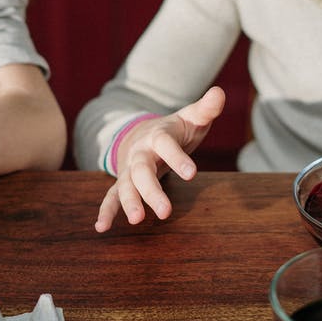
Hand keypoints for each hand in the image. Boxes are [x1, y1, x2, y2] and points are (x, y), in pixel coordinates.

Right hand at [95, 87, 225, 232]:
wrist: (141, 133)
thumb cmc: (174, 130)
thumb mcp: (190, 117)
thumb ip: (206, 109)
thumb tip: (220, 93)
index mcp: (158, 136)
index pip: (166, 145)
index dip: (178, 158)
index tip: (192, 174)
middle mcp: (140, 152)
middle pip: (142, 170)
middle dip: (151, 191)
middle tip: (165, 211)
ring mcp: (129, 168)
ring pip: (126, 185)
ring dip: (129, 202)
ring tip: (136, 220)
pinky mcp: (123, 182)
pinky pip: (112, 196)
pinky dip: (106, 211)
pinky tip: (101, 227)